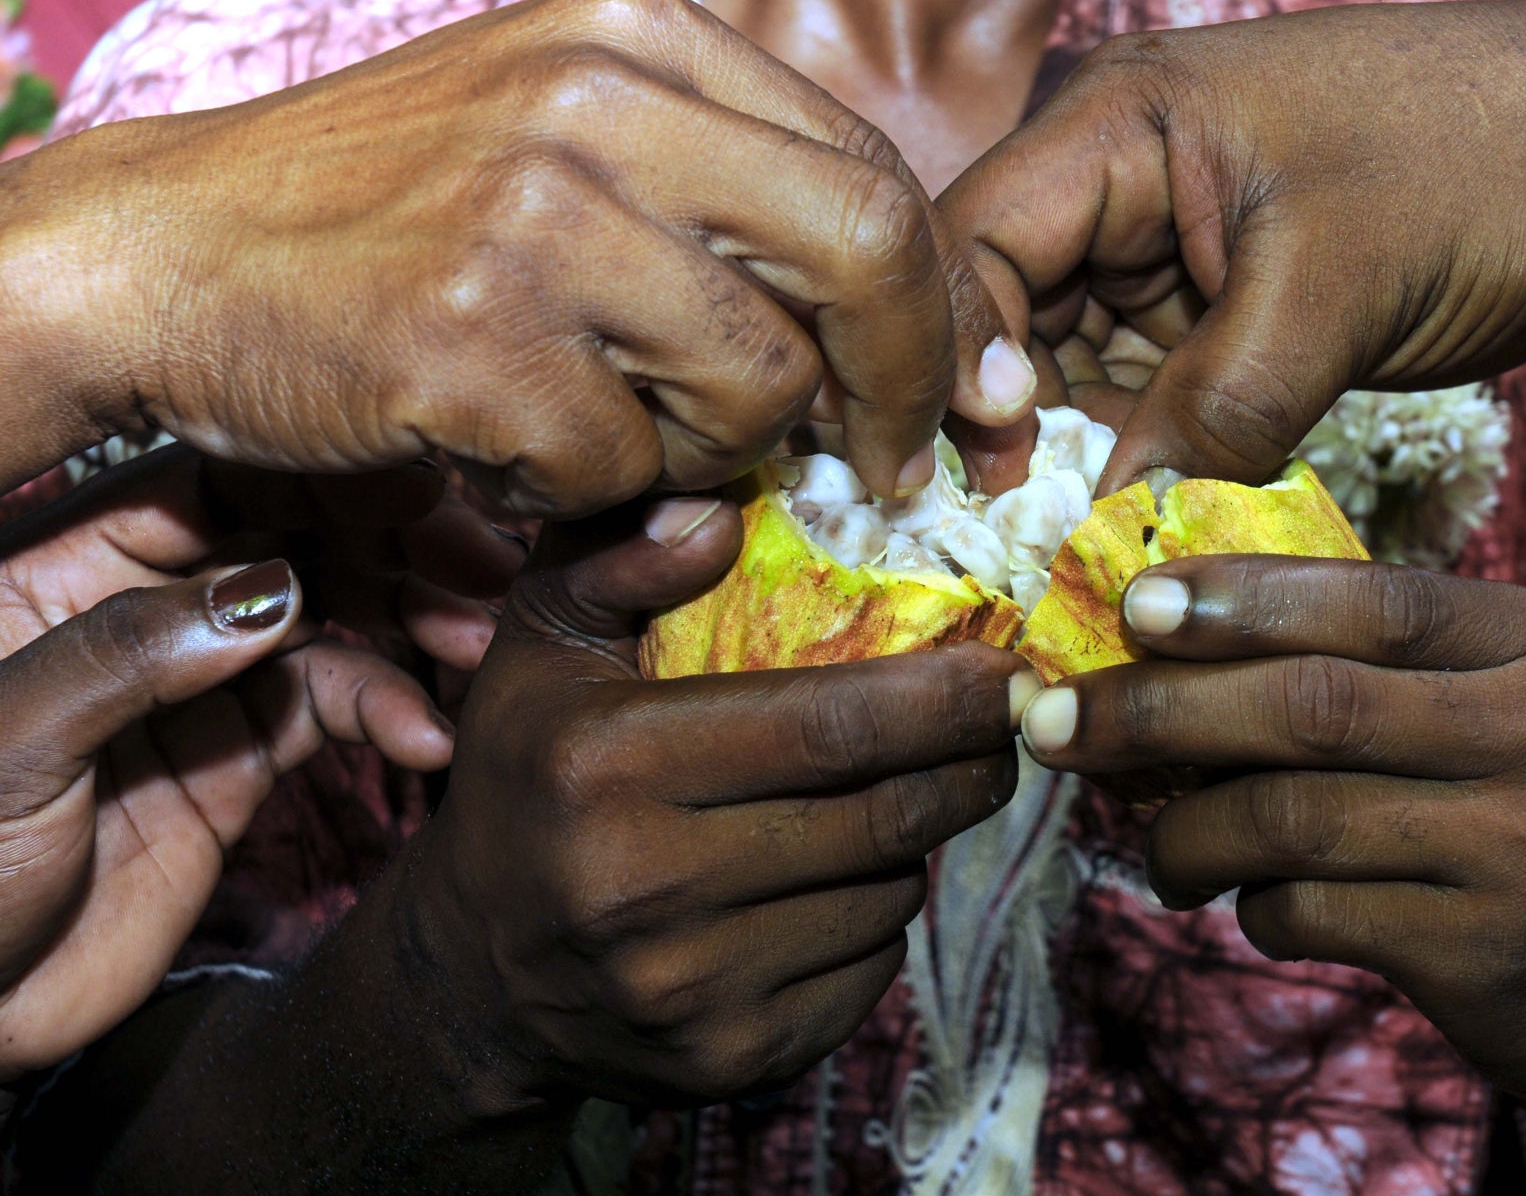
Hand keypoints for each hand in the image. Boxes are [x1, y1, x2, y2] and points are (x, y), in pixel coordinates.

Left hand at [0, 447, 512, 1076]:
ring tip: (471, 651)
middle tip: (478, 569)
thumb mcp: (10, 743)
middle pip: (288, 544)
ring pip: (329, 624)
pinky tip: (426, 740)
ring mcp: (198, 689)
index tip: (412, 493)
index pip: (209, 489)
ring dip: (409, 629)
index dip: (314, 480)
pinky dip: (391, 717)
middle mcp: (144, 616)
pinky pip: (334, 714)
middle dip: (389, 550)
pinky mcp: (238, 764)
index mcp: (65, 571)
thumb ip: (131, 654)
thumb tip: (273, 589)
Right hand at [4, 0, 1038, 512]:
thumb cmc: (384, 217)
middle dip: (903, 380)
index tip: (960, 394)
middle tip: (882, 467)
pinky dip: (587, 492)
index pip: (872, 171)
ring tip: (611, 431)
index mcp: (639, 35)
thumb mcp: (563, 143)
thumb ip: (723, 202)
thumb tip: (908, 336)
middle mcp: (599, 101)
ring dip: (708, 453)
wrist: (161, 255)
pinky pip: (624, 468)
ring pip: (756, 382)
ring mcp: (532, 213)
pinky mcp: (471, 337)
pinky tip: (511, 449)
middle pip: (866, 245)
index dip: (938, 305)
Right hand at [391, 496, 1031, 1108]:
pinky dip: (877, 921)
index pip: (829, 727)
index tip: (1010, 670)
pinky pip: (869, 972)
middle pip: (883, 816)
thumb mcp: (540, 651)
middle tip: (1007, 727)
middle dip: (970, 765)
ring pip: (888, 895)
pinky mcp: (731, 1062)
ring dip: (914, 842)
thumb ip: (613, 559)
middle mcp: (647, 887)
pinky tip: (832, 887)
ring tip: (885, 801)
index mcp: (608, 765)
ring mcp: (692, 989)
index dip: (944, 697)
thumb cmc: (528, 781)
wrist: (469, 981)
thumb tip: (717, 510)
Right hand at [939, 0, 1525, 491]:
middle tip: (1020, 535)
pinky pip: (1143, 389)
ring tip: (1081, 545)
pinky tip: (1143, 523)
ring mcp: (1168, 246)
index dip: (957, 351)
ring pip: (1067, 363)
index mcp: (1122, 123)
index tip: (992, 462)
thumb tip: (1114, 536)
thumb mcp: (1332, 293)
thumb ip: (1213, 414)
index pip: (973, 237)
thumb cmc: (1476, 170)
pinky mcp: (1218, 307)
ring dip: (1073, 451)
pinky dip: (1142, 455)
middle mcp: (1121, 180)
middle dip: (1005, 420)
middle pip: (1001, 307)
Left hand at [1016, 554, 1525, 1127]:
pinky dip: (1254, 907)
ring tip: (1155, 851)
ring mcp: (1520, 844)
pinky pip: (1313, 911)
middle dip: (1155, 712)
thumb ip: (1367, 664)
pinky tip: (1252, 905)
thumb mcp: (1495, 704)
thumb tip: (1164, 635)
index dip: (1234, 600)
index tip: (1129, 605)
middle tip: (1054, 725)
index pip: (1363, 600)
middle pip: (1305, 706)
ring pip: (1289, 817)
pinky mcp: (1486, 947)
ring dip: (1184, 833)